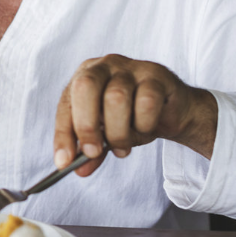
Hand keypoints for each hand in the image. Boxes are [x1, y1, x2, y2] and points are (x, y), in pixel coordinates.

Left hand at [52, 54, 217, 176]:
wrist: (172, 111)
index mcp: (84, 77)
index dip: (63, 134)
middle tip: (94, 153)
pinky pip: (146, 102)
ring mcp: (131, 67)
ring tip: (124, 146)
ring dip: (119, 132)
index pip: (66, 104)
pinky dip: (144, 124)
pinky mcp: (157, 75)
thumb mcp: (107, 136)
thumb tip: (79, 170)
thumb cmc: (132, 118)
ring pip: (116, 98)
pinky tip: (146, 128)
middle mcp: (104, 66)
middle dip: (87, 125)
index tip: (64, 162)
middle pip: (86, 87)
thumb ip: (92, 152)